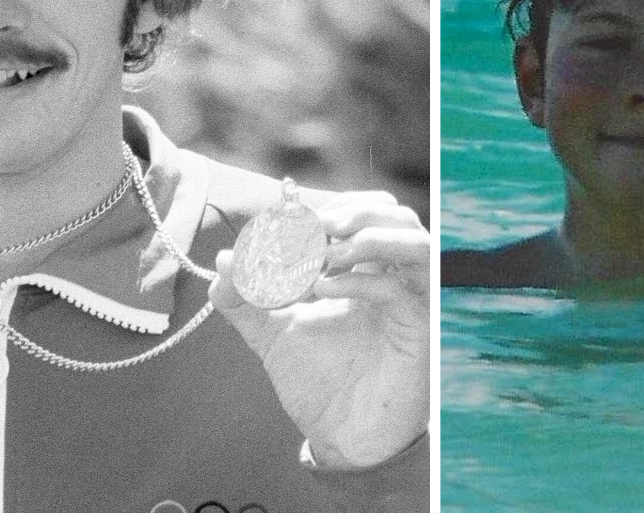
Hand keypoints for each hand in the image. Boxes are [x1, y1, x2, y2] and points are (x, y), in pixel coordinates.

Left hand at [210, 190, 429, 467]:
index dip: (321, 208)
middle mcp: (394, 275)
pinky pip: (402, 286)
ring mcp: (411, 298)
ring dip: (364, 233)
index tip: (278, 224)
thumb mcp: (270, 332)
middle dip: (348, 211)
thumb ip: (243, 297)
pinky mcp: (419, 328)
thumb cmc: (316, 381)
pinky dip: (361, 278)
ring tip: (322, 254)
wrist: (339, 435)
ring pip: (412, 236)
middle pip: (391, 210)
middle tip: (307, 229)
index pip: (358, 211)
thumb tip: (224, 259)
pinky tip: (322, 291)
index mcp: (364, 267)